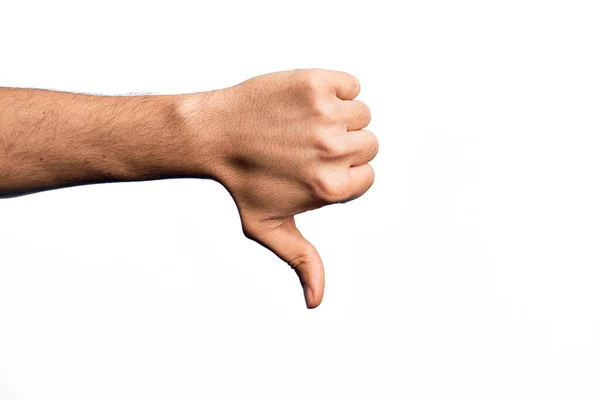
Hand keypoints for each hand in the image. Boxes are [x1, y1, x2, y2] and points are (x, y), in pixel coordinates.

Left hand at [197, 69, 377, 307]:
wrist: (213, 133)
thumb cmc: (241, 182)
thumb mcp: (268, 228)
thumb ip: (302, 261)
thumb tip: (316, 302)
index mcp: (329, 186)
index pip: (367, 176)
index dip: (342, 172)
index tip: (310, 168)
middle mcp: (331, 150)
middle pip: (370, 144)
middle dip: (343, 146)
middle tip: (304, 146)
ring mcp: (325, 114)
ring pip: (362, 113)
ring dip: (340, 118)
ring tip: (303, 125)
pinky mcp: (316, 81)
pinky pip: (351, 84)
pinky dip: (337, 89)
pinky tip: (306, 103)